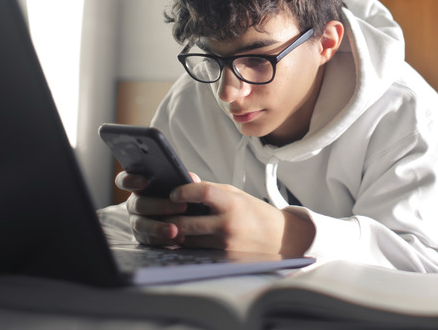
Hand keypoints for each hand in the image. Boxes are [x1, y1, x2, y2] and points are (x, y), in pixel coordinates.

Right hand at [115, 171, 192, 246]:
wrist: (181, 217)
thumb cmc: (177, 196)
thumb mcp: (180, 186)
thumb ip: (183, 180)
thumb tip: (192, 179)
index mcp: (139, 187)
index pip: (124, 181)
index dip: (131, 180)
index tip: (144, 181)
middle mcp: (134, 204)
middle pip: (139, 204)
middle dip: (160, 206)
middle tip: (181, 207)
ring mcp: (136, 221)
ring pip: (141, 224)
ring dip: (158, 227)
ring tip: (174, 230)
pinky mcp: (142, 237)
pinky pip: (149, 240)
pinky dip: (164, 240)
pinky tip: (178, 238)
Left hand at [116, 172, 314, 254]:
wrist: (280, 239)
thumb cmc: (254, 213)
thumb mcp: (235, 195)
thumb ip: (210, 189)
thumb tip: (186, 178)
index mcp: (231, 203)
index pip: (203, 192)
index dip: (184, 191)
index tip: (174, 193)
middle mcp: (228, 224)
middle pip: (185, 222)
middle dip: (168, 217)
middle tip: (157, 212)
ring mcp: (224, 245)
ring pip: (186, 239)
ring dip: (173, 233)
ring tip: (165, 224)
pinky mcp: (223, 259)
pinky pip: (195, 252)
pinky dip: (185, 245)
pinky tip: (179, 238)